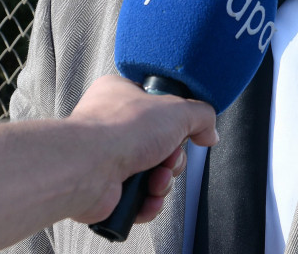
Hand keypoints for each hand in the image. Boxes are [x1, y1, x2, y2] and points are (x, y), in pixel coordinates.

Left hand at [67, 75, 217, 223]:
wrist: (88, 167)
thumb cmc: (119, 129)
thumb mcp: (176, 109)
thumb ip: (201, 116)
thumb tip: (209, 132)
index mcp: (120, 95)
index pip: (158, 107)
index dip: (176, 123)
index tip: (184, 130)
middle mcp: (111, 125)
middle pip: (161, 146)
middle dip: (172, 160)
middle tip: (167, 159)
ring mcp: (108, 158)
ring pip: (152, 174)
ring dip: (163, 182)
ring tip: (155, 181)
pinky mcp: (107, 189)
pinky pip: (139, 199)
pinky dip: (148, 202)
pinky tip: (147, 198)